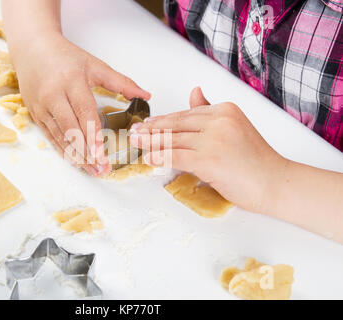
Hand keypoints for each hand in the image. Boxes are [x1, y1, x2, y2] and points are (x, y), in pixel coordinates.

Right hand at [12, 33, 149, 176]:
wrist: (32, 48)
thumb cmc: (65, 57)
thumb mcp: (95, 65)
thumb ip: (121, 82)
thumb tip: (145, 95)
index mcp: (71, 81)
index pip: (84, 112)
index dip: (93, 135)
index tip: (102, 153)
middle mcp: (54, 94)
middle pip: (72, 129)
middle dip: (87, 152)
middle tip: (101, 169)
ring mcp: (42, 105)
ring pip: (60, 136)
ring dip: (76, 156)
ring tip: (91, 170)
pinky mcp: (34, 113)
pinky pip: (49, 136)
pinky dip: (63, 150)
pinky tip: (75, 160)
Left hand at [129, 87, 285, 212]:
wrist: (275, 183)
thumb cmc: (255, 161)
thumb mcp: (234, 127)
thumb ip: (211, 111)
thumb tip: (194, 92)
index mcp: (224, 110)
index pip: (185, 114)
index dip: (162, 121)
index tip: (147, 124)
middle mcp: (219, 120)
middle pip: (176, 124)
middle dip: (151, 129)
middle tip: (133, 133)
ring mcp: (214, 140)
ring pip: (173, 140)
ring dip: (150, 142)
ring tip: (135, 143)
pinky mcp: (209, 159)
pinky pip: (176, 156)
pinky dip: (159, 157)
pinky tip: (148, 159)